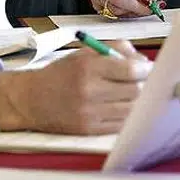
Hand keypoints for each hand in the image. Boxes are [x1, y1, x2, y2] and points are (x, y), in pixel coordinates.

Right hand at [0, 40, 150, 133]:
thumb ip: (115, 49)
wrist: (31, 100)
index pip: (130, 70)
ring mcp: (89, 113)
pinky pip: (120, 125)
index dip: (146, 70)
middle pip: (135, 91)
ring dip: (137, 102)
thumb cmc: (59, 74)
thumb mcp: (83, 53)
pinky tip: (123, 108)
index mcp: (88, 67)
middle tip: (144, 82)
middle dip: (144, 85)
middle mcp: (89, 90)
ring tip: (133, 95)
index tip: (148, 69)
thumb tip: (143, 61)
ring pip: (131, 109)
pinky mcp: (88, 130)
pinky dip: (127, 116)